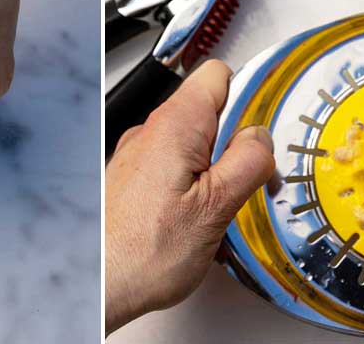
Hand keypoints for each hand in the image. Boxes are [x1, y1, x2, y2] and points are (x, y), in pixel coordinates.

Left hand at [105, 60, 274, 333]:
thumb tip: (262, 138)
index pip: (218, 75)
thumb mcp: (218, 206)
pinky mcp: (132, 182)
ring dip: (216, 174)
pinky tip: (197, 224)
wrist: (98, 287)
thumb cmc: (142, 253)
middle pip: (210, 114)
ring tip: (220, 213)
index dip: (248, 94)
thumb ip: (248, 162)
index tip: (265, 129)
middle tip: (246, 184)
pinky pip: (175, 172)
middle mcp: (150, 133)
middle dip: (236, 145)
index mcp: (175, 125)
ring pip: (194, 147)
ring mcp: (138, 157)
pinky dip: (193, 191)